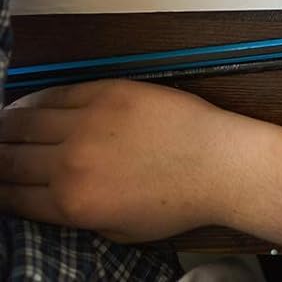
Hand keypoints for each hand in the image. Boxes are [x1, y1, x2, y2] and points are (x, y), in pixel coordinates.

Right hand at [0, 79, 239, 241]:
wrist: (218, 164)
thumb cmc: (176, 200)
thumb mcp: (114, 230)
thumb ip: (74, 216)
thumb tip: (49, 199)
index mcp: (71, 204)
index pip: (11, 197)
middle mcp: (72, 163)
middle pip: (10, 158)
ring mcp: (91, 124)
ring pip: (27, 122)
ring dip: (7, 125)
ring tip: (1, 126)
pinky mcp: (111, 93)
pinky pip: (61, 93)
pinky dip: (38, 98)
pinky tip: (28, 103)